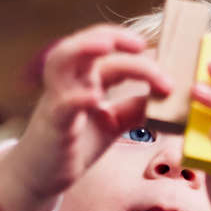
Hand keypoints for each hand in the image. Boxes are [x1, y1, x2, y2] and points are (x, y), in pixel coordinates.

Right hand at [0, 25, 172, 210]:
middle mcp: (69, 83)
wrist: (44, 174)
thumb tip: (166, 98)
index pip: (110, 56)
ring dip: (82, 48)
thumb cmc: (78, 143)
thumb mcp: (113, 123)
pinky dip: (77, 98)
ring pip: (61, 62)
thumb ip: (135, 109)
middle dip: (111, 36)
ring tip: (107, 45)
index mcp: (86, 80)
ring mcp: (58, 101)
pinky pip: (61, 106)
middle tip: (140, 44)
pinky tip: (95, 97)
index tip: (163, 64)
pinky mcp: (54, 126)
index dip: (135, 55)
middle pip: (85, 45)